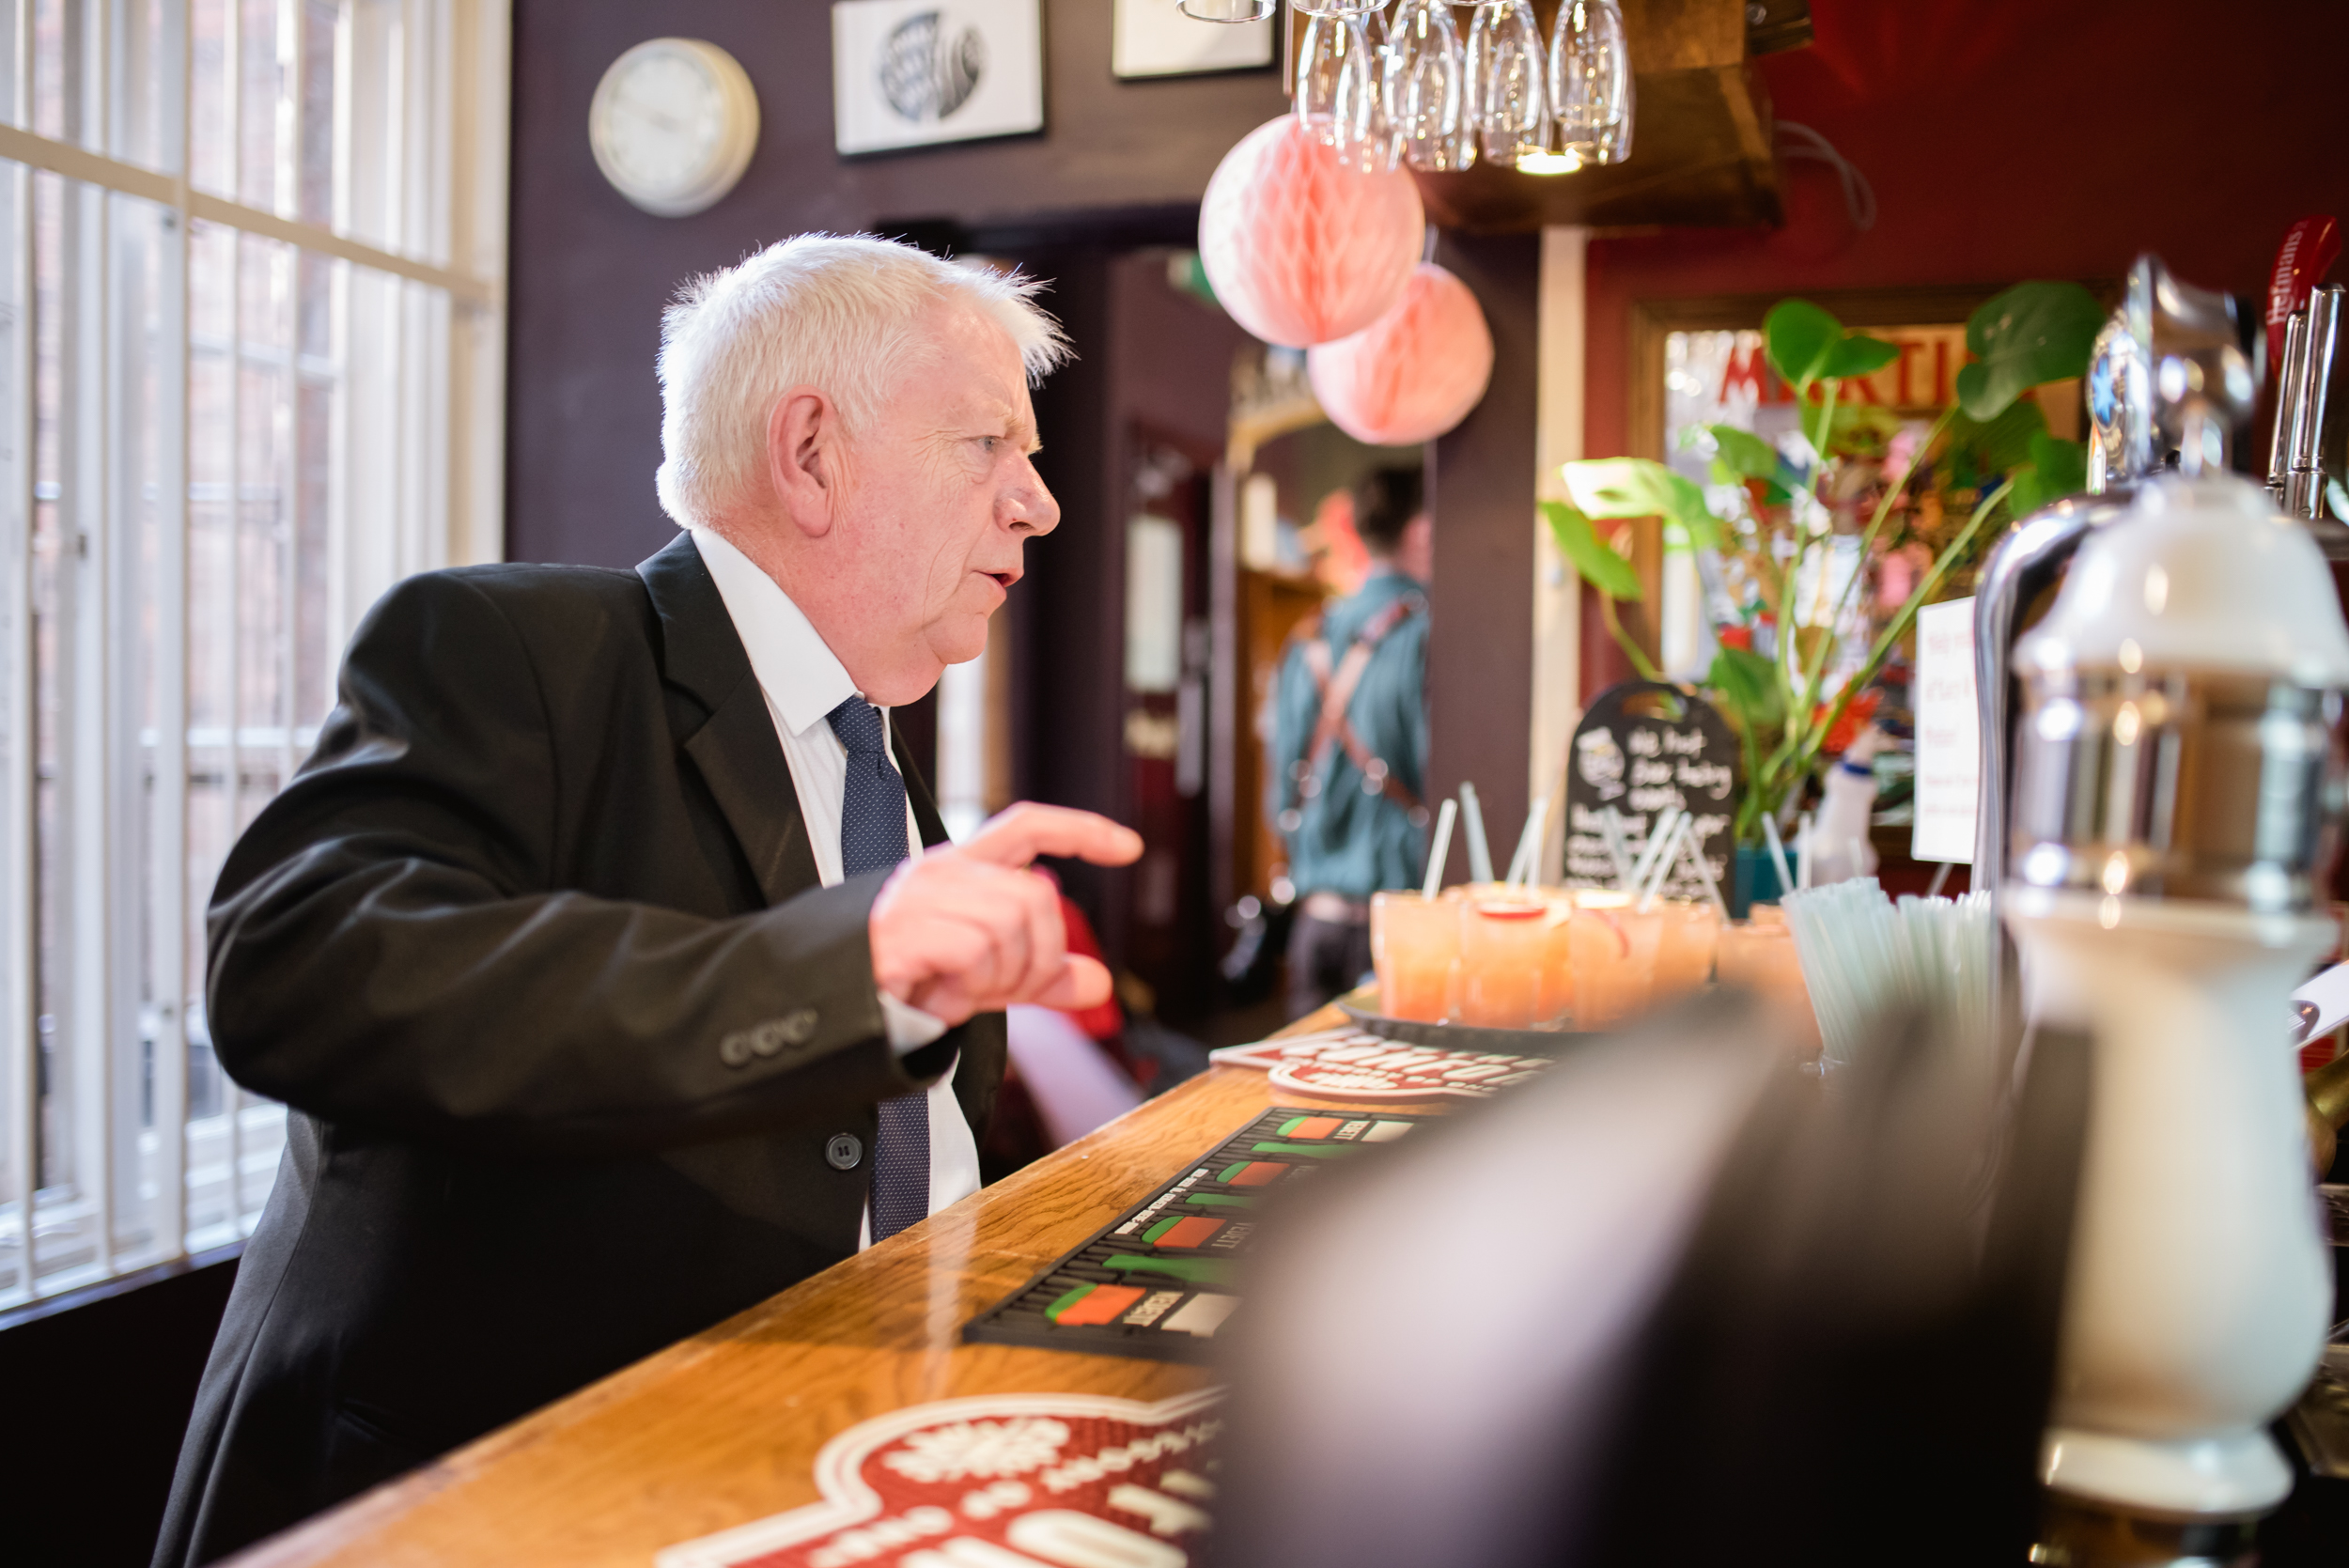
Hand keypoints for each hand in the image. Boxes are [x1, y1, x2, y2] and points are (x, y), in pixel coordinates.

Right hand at [868, 803, 1143, 1026]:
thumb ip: (1038, 975)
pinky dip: (966, 989)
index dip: (1080, 830)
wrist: (826, 1002)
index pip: (1026, 826)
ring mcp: (921, 897)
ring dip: (998, 979)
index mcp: (960, 870)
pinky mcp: (903, 930)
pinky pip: (973, 951)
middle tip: (998, 993)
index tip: (1129, 847)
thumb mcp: (981, 975)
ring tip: (957, 996)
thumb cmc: (899, 980)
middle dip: (1038, 959)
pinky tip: (937, 1000)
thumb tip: (1099, 983)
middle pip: (1037, 897)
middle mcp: (942, 872)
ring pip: (1011, 925)